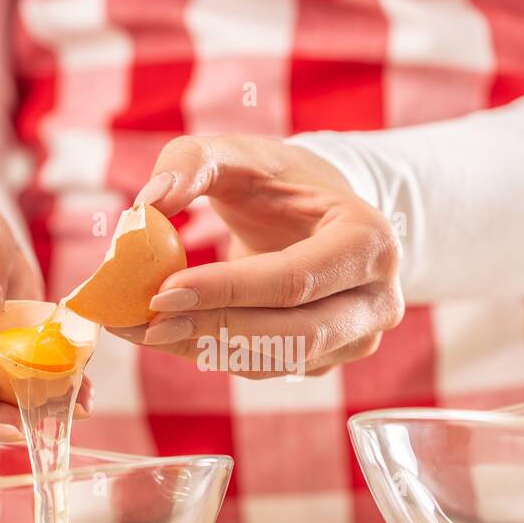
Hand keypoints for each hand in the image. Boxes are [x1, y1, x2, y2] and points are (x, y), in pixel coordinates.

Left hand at [113, 135, 403, 377]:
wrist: (318, 212)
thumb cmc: (279, 181)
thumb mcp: (238, 155)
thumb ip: (191, 162)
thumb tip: (148, 204)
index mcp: (369, 241)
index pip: (294, 279)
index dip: (227, 291)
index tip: (162, 292)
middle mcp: (378, 298)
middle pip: (293, 334)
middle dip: (214, 330)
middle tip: (146, 325)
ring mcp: (359, 336)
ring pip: (278, 359)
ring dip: (206, 348)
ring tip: (145, 329)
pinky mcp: (330, 359)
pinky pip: (269, 367)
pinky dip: (216, 354)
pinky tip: (175, 332)